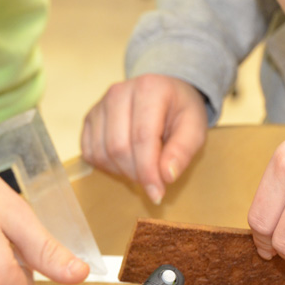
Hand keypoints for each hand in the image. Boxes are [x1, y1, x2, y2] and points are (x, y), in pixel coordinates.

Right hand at [81, 74, 207, 204]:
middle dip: (135, 173)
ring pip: (101, 152)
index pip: (142, 138)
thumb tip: (166, 176)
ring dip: (121, 171)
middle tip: (153, 181)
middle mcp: (119, 92)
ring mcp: (100, 104)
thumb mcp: (195, 128)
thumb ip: (183, 150)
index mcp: (149, 89)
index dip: (148, 171)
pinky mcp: (90, 117)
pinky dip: (106, 166)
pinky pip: (89, 152)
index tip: (157, 195)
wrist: (165, 92)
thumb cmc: (180, 111)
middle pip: (118, 147)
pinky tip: (125, 162)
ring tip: (141, 168)